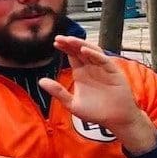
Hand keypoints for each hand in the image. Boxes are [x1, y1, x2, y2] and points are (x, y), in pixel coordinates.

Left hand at [39, 36, 154, 147]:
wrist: (115, 119)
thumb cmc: (95, 112)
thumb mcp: (71, 103)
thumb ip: (57, 91)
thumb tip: (41, 81)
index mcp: (81, 73)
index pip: (72, 56)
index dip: (65, 48)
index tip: (55, 42)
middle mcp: (92, 68)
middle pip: (80, 51)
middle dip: (70, 43)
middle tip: (58, 37)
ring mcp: (103, 69)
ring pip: (92, 52)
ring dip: (81, 45)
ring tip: (69, 40)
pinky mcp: (114, 73)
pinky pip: (104, 61)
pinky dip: (94, 55)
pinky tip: (84, 51)